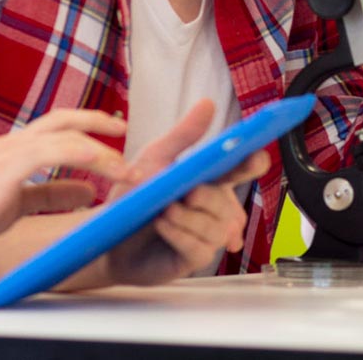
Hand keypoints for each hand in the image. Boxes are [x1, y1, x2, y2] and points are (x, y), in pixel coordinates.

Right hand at [0, 109, 131, 261]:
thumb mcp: (12, 205)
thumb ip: (48, 195)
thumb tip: (86, 193)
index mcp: (9, 151)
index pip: (55, 128)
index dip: (86, 126)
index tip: (113, 133)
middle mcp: (10, 145)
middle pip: (63, 119)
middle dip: (98, 120)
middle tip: (125, 129)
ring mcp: (6, 154)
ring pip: (65, 135)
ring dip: (103, 150)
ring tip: (128, 169)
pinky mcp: (2, 170)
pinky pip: (52, 152)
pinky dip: (84, 155)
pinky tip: (105, 166)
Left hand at [103, 99, 271, 285]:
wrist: (106, 237)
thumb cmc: (133, 198)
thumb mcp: (154, 160)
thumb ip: (183, 135)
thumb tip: (208, 103)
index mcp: (211, 182)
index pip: (241, 171)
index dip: (253, 164)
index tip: (256, 155)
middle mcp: (214, 211)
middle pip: (230, 205)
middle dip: (210, 198)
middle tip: (189, 192)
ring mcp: (206, 237)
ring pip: (216, 228)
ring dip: (189, 218)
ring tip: (164, 210)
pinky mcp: (192, 260)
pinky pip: (199, 249)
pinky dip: (180, 234)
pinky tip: (163, 225)